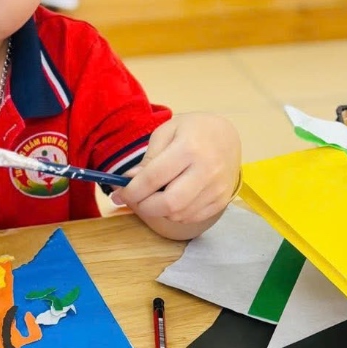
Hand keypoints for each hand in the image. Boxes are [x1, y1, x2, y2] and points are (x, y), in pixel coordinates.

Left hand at [112, 113, 240, 237]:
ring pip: (178, 215)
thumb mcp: (166, 132)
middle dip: (144, 206)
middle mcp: (206, 171)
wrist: (227, 136)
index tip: (119, 194)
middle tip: (134, 199)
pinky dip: (175, 213)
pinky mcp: (221, 200)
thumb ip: (148, 158)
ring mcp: (216, 188)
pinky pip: (190, 218)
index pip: (153, 179)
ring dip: (159, 210)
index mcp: (189, 148)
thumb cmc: (192, 130)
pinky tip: (172, 198)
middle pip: (168, 204)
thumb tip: (130, 183)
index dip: (131, 191)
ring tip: (154, 195)